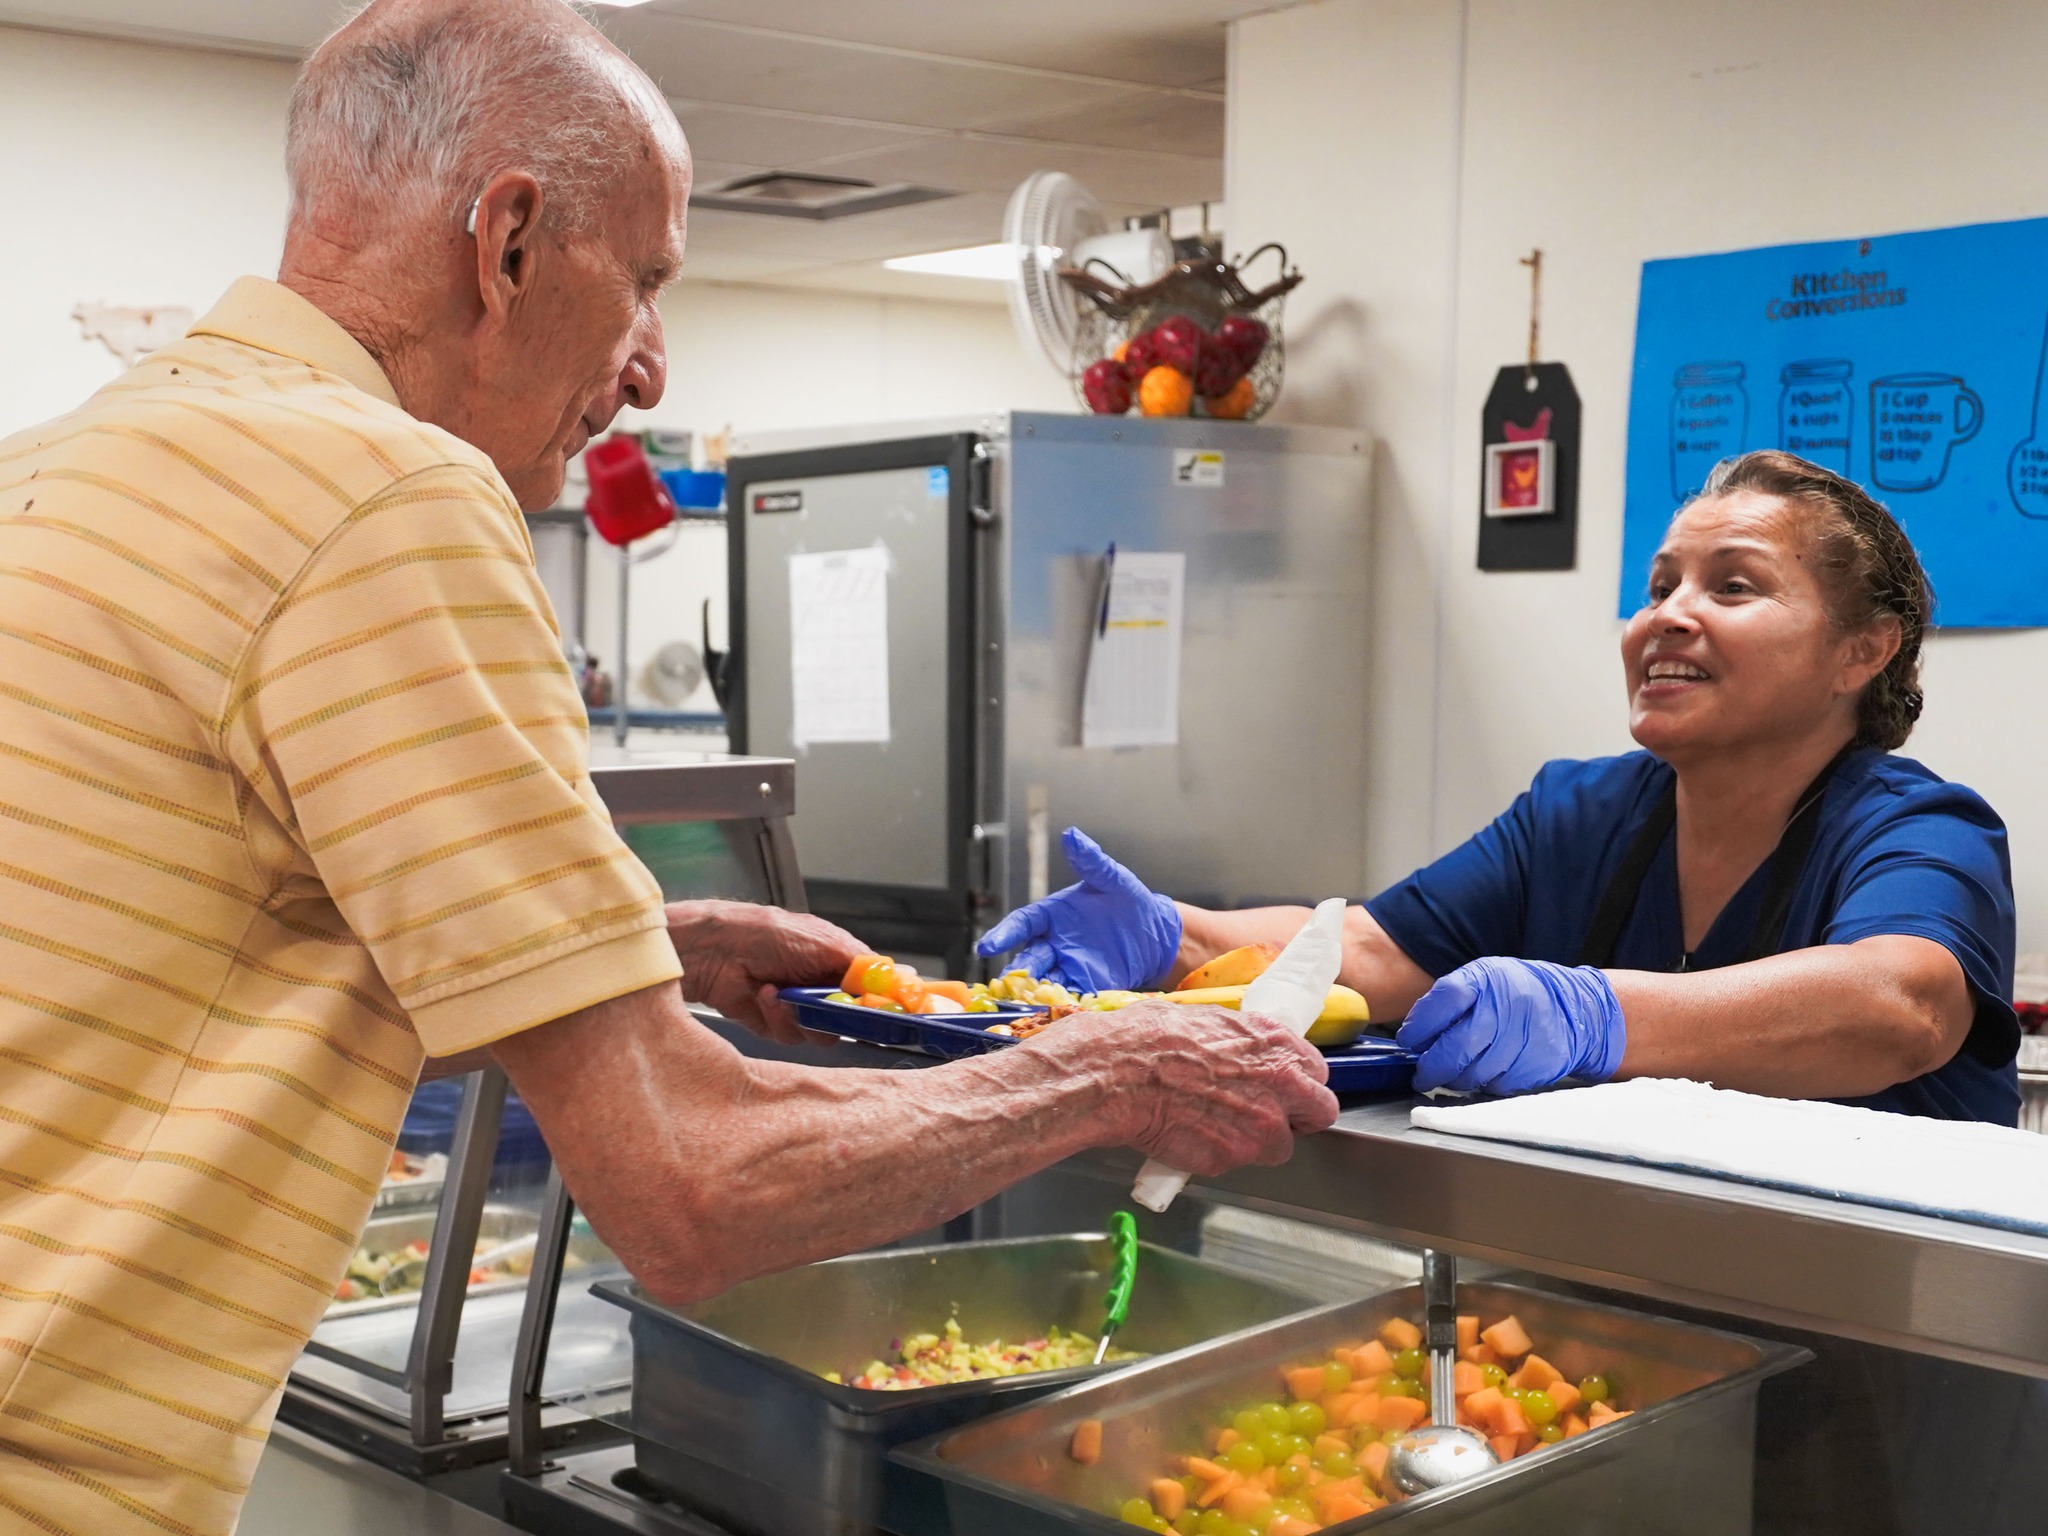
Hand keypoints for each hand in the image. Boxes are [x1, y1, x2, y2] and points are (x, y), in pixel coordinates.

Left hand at [665, 900, 867, 1047]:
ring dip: (803, 1015)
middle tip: (828, 1004)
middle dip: (839, 1014)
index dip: (881, 1002)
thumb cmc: (768, 934)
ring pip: (823, 1034)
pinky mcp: (776, 1025)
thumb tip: (899, 978)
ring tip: (783, 992)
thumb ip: (863, 964)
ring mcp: (800, 1007)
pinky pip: (792, 1036)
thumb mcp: (825, 943)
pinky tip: (765, 995)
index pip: (872, 988)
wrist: (716, 951)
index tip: (887, 1012)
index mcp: (838, 962)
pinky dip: (778, 1017)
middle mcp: (821, 986)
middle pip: (852, 1018)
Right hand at [976, 828, 1182, 990]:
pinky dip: (1063, 1001)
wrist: (1154, 934)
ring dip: (1037, 992)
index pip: (1022, 924)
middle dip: (1019, 971)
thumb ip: (1090, 861)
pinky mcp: (1086, 985)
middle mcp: (1053, 943)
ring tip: (1031, 1000)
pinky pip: (1070, 995)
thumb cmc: (1128, 901)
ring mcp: (1068, 966)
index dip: (1004, 934)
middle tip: (1009, 982)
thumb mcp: (1110, 878)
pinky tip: (1061, 1008)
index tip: (987, 946)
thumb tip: (1071, 835)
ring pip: (1045, 981)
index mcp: (1051, 915)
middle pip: (1029, 958)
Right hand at [1035, 1000, 1337, 1175]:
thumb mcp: (1204, 1020)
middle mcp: (1280, 1084)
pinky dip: (1220, 1155)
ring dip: (1257, 1142)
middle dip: (1299, 1117)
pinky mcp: (1234, 1157)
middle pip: (1321, 1111)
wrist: (1115, 1074)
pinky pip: (1238, 1163)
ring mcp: (1260, 1125)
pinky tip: (1194, 1137)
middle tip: (1269, 1116)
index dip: (1298, 1082)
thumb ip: (1239, 1041)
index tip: (1284, 1087)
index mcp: (1274, 1043)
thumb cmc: (1147, 1039)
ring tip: (1219, 1129)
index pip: (1316, 1070)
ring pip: (1280, 1147)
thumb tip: (1238, 1050)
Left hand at [1396, 957, 1626, 1094]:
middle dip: (1430, 1067)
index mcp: (1486, 980)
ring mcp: (1522, 1040)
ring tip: (1449, 1075)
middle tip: (1420, 1075)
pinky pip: (1495, 1085)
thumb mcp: (1483, 979)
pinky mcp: (1534, 1067)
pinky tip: (1481, 1074)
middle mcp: (1504, 1009)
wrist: (1574, 1010)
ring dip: (1453, 1081)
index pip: (1443, 1001)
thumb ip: (1449, 1002)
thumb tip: (1414, 1035)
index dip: (1419, 1026)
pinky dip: (1482, 1084)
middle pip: (1456, 1047)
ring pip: (1473, 1074)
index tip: (1408, 1041)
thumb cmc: (1516, 993)